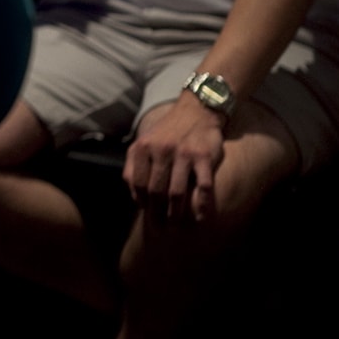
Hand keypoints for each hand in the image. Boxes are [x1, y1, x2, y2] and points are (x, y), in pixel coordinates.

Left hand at [123, 97, 226, 220]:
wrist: (197, 110)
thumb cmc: (168, 132)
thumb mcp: (145, 141)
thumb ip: (135, 164)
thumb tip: (134, 195)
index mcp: (142, 147)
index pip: (137, 183)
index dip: (141, 202)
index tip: (146, 213)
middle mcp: (160, 150)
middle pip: (156, 191)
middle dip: (157, 213)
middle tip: (160, 229)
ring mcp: (183, 153)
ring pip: (177, 193)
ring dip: (176, 214)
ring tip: (176, 227)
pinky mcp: (204, 157)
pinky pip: (203, 186)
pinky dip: (201, 205)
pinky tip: (200, 218)